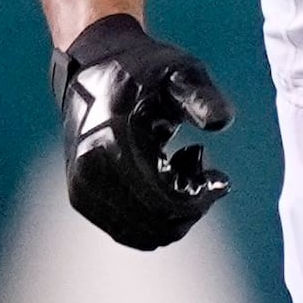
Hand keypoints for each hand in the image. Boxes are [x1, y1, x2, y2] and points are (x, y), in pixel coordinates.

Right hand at [56, 14, 233, 248]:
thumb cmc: (142, 69)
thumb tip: (221, 121)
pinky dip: (155, 217)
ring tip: (179, 172)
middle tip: (203, 173)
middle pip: (158, 224)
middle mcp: (91, 172)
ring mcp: (82, 189)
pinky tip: (161, 181)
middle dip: (192, 207)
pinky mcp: (81, 198)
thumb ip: (201, 97)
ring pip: (145, 234)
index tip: (221, 178)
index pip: (166, 200)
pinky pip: (128, 231)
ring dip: (174, 214)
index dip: (202, 197)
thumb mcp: (179, 72)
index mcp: (114, 143)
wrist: (94, 68)